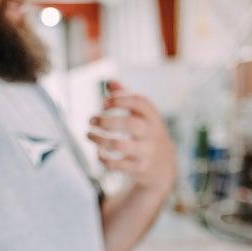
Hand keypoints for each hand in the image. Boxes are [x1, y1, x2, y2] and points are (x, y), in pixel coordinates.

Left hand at [87, 80, 176, 194]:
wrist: (163, 166)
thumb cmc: (147, 134)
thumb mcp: (143, 116)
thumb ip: (127, 98)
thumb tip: (109, 82)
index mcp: (152, 117)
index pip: (140, 103)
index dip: (120, 99)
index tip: (103, 101)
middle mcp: (151, 133)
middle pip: (130, 124)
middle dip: (107, 120)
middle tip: (91, 119)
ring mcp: (146, 151)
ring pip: (120, 145)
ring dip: (100, 139)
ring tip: (88, 134)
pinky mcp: (139, 168)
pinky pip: (118, 164)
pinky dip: (104, 158)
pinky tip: (98, 152)